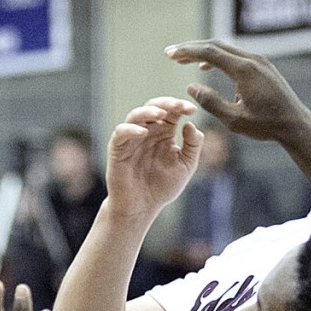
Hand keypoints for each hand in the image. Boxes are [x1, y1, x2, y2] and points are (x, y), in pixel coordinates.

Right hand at [105, 97, 201, 220]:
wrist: (143, 206)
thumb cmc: (163, 186)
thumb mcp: (186, 166)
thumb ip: (193, 146)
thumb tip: (191, 124)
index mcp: (165, 133)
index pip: (172, 112)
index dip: (181, 107)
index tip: (193, 110)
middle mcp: (148, 131)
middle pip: (154, 107)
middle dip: (167, 103)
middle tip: (179, 106)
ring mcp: (132, 138)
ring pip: (136, 115)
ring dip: (148, 111)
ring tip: (161, 114)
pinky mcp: (118, 149)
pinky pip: (121, 133)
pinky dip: (131, 129)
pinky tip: (143, 132)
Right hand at [165, 40, 310, 143]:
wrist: (296, 124)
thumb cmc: (266, 125)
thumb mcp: (234, 120)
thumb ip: (211, 102)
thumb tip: (191, 86)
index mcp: (244, 70)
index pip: (209, 52)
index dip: (187, 52)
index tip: (170, 54)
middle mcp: (252, 60)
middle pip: (216, 45)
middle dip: (191, 48)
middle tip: (172, 54)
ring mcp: (259, 61)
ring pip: (226, 49)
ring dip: (204, 52)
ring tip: (184, 60)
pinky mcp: (263, 67)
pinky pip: (236, 56)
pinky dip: (218, 58)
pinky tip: (207, 66)